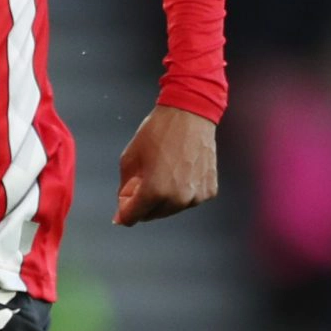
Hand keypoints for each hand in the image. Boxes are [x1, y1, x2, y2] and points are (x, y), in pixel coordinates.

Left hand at [114, 104, 217, 224]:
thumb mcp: (130, 159)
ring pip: (171, 209)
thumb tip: (122, 210)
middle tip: (142, 180)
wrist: (190, 113)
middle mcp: (177, 199)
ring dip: (163, 199)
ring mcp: (196, 196)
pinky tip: (180, 172)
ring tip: (163, 172)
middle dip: (143, 203)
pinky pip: (189, 200)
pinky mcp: (209, 191)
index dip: (124, 212)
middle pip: (151, 215)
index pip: (132, 217)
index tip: (123, 203)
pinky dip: (182, 192)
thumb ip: (124, 188)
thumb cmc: (158, 132)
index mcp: (154, 192)